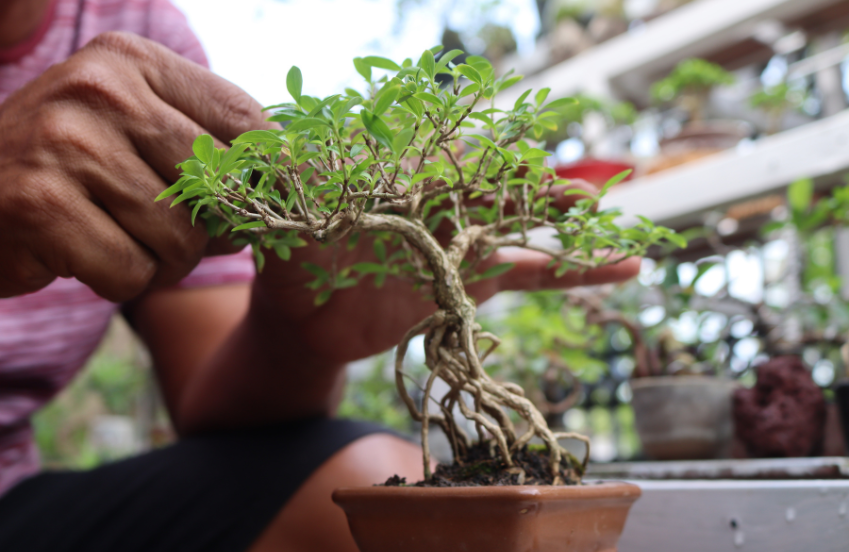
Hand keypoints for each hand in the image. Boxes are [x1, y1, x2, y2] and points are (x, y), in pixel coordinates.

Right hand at [0, 32, 268, 300]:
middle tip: (176, 236)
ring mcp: (64, 144)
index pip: (241, 116)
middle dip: (210, 229)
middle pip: (215, 184)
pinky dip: (122, 281)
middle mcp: (99, 90)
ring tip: (121, 241)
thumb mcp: (129, 127)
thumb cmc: (66, 168)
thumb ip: (200, 140)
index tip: (278, 200)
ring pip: (179, 235)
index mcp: (130, 60)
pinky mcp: (40, 206)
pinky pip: (131, 271)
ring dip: (163, 261)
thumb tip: (290, 182)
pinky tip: (85, 257)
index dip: (271, 170)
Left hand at [249, 181, 640, 365]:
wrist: (303, 320)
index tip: (527, 176)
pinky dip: (572, 274)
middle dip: (542, 195)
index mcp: (403, 186)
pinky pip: (529, 275)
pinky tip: (621, 272)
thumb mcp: (286, 218)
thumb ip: (285, 181)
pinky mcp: (472, 282)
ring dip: (569, 232)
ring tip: (621, 234)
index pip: (457, 171)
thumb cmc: (291, 260)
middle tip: (586, 198)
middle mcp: (441, 209)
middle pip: (501, 195)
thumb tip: (268, 144)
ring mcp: (462, 245)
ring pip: (525, 232)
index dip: (493, 172)